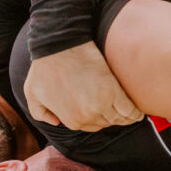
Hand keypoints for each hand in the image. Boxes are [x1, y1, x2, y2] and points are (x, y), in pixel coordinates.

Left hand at [24, 42, 143, 131]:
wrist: (59, 45)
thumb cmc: (45, 65)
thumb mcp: (32, 93)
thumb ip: (40, 113)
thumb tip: (56, 122)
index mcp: (71, 120)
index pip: (92, 126)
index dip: (98, 118)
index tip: (105, 111)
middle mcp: (87, 117)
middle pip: (107, 123)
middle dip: (113, 117)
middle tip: (119, 109)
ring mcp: (101, 105)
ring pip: (121, 118)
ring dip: (127, 116)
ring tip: (132, 111)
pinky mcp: (113, 91)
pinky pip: (130, 109)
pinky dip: (135, 111)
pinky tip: (139, 110)